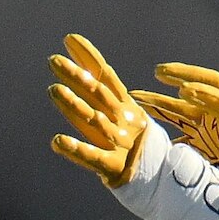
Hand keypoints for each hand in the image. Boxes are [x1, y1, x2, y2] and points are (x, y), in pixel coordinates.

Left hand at [44, 33, 180, 192]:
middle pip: (97, 94)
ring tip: (53, 90)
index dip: (88, 56)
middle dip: (76, 75)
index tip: (69, 39)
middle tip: (53, 60)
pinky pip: (92, 157)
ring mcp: (118, 143)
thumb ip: (100, 94)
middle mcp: (122, 121)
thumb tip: (78, 66)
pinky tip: (57, 141)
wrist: (165, 181)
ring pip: (93, 121)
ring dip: (74, 105)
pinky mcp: (112, 167)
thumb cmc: (136, 144)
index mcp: (125, 106)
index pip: (105, 76)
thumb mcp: (123, 115)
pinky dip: (76, 149)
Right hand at [130, 61, 218, 205]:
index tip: (186, 90)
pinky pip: (179, 127)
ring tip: (135, 96)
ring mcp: (213, 126)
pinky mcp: (202, 138)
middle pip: (204, 88)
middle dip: (182, 76)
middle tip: (158, 72)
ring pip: (185, 106)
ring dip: (162, 99)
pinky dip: (161, 125)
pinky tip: (140, 123)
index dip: (207, 96)